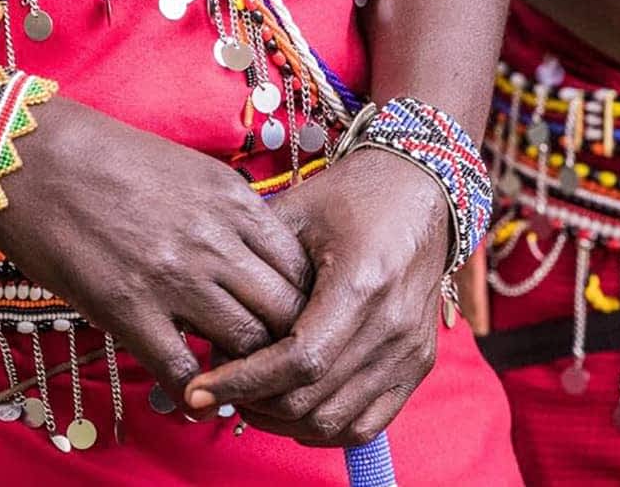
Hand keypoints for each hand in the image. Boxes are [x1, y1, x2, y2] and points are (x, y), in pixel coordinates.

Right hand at [0, 99, 309, 405]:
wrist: (31, 157)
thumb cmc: (107, 159)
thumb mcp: (192, 171)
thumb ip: (231, 214)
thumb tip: (260, 253)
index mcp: (234, 202)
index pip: (300, 266)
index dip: (302, 298)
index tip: (288, 314)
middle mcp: (215, 240)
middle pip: (286, 309)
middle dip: (285, 337)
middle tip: (272, 353)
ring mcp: (174, 276)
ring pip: (247, 341)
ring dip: (244, 364)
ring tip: (233, 371)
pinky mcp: (128, 309)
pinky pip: (183, 369)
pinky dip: (194, 388)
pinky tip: (191, 389)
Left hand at [183, 150, 448, 446]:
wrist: (419, 192)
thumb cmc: (352, 197)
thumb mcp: (295, 215)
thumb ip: (253, 267)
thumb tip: (209, 326)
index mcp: (363, 283)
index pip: (299, 361)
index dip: (244, 382)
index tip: (201, 387)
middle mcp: (393, 325)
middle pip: (311, 399)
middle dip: (254, 403)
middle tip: (219, 387)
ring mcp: (410, 349)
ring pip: (335, 421)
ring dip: (283, 421)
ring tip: (250, 397)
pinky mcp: (418, 363)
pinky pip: (367, 424)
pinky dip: (324, 427)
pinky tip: (292, 409)